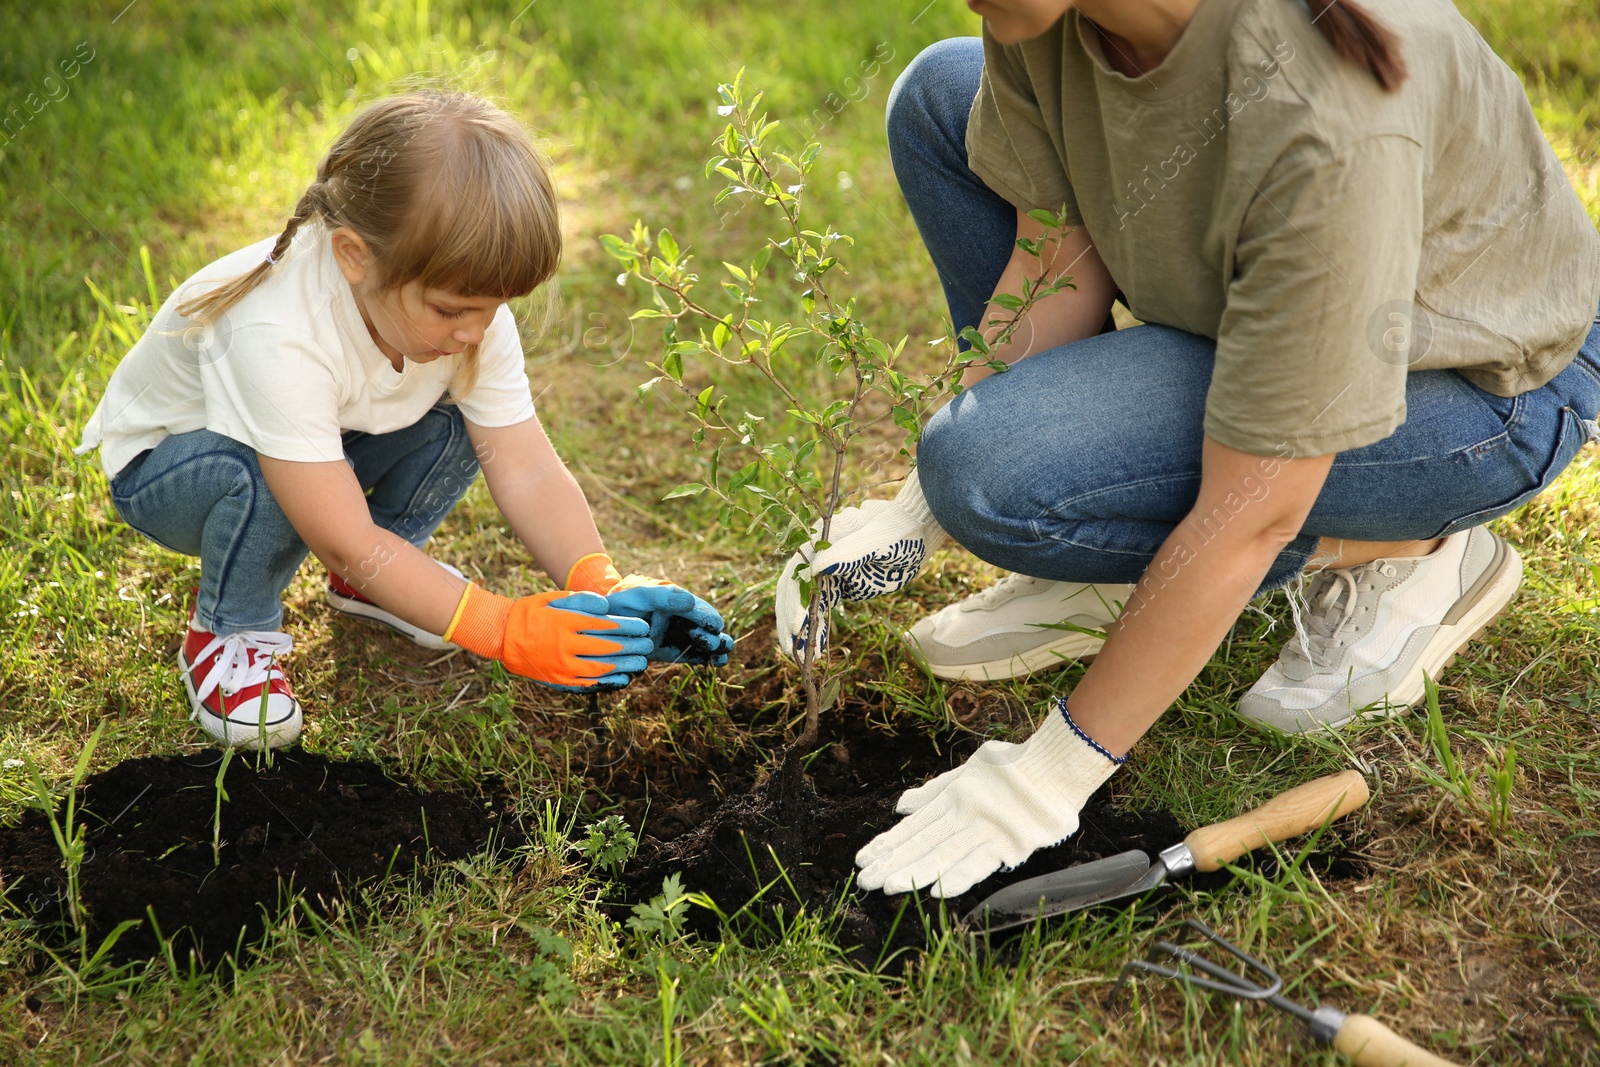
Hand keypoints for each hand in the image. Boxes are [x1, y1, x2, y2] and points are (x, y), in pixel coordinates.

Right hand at [501, 589, 653, 690]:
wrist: (503, 636)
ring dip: (625, 665)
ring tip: (641, 662)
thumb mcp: (553, 598)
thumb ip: (581, 600)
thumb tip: (607, 606)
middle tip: (648, 644)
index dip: (628, 626)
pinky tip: (623, 677)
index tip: (643, 626)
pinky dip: (609, 680)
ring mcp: (563, 665)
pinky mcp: (560, 679)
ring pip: (602, 668)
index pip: (606, 625)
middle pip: (608, 647)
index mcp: (566, 622)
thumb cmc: (532, 613)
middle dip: (632, 646)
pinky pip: (590, 682)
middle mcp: (566, 645)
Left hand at [566, 553, 732, 666]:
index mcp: (676, 601)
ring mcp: (676, 634)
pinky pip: (690, 654)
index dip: (708, 618)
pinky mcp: (669, 649)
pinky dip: (703, 659)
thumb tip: (690, 601)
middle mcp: (680, 617)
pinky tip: (715, 663)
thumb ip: (662, 596)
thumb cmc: (620, 600)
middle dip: (713, 636)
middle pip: (706, 628)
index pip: (699, 610)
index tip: (714, 626)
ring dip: (715, 649)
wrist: (603, 618)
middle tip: (712, 643)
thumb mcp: (638, 593)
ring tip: (722, 658)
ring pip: (703, 642)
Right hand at [775, 469, 949, 655]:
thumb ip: (847, 553)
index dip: (793, 600)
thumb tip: (814, 569)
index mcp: (820, 539)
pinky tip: (817, 647)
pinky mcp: (840, 584)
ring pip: (805, 602)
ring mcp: (828, 571)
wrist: (917, 531)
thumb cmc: (898, 529)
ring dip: (802, 627)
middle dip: (790, 619)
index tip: (796, 626)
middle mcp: (818, 555)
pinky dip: (817, 626)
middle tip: (790, 648)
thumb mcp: (876, 540)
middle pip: (794, 590)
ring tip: (802, 656)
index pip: (797, 572)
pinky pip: (821, 607)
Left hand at [855, 700, 1123, 896]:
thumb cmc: (1011, 768)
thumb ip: (933, 792)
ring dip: (914, 871)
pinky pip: (980, 862)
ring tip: (887, 886)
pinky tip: (935, 889)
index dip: (888, 843)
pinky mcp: (1010, 842)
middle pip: (922, 842)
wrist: (1054, 766)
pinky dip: (958, 876)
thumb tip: (900, 806)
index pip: (914, 825)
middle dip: (891, 862)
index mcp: (953, 797)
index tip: (863, 859)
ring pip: (943, 853)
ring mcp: (986, 828)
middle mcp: (964, 813)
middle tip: (864, 881)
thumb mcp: (965, 773)